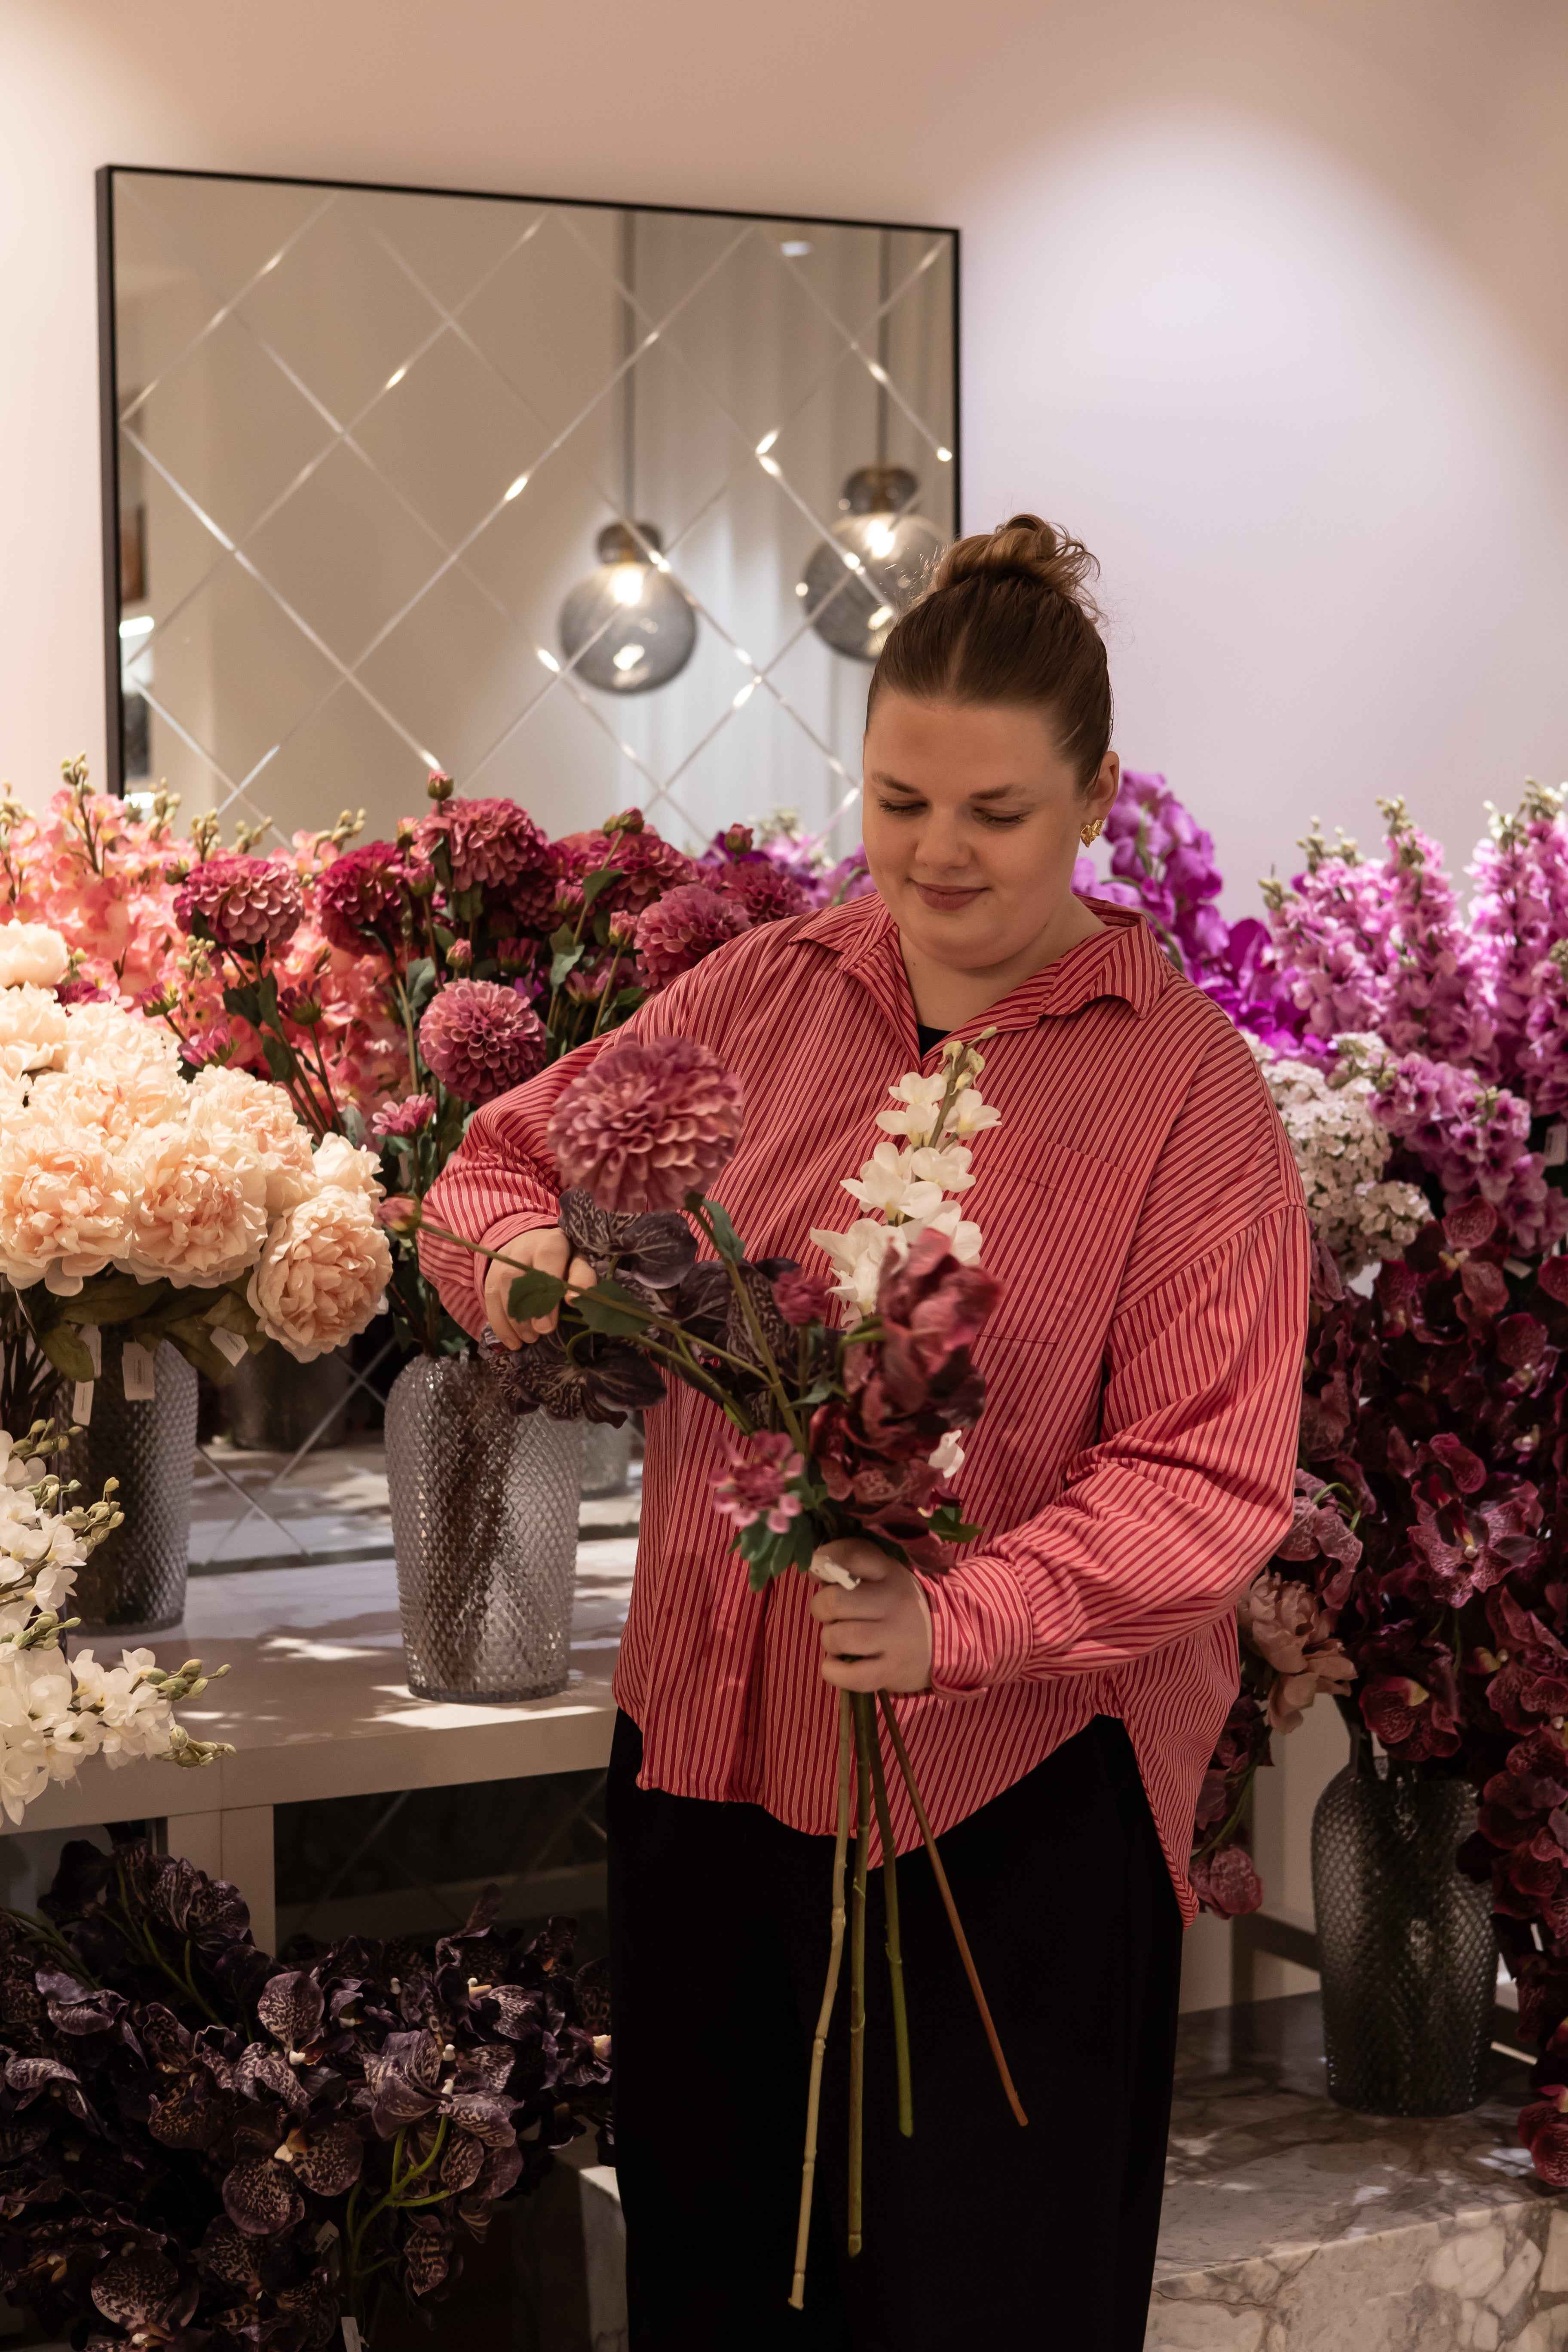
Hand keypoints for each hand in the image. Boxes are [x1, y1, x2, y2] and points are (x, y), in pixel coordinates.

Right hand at [483, 1226, 595, 1347]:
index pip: (549, 1256)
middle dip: (531, 1306)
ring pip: (502, 1287)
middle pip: (518, 1274)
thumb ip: (581, 1277)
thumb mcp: (578, 1263)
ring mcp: (503, 1262)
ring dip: (515, 1319)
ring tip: (530, 1339)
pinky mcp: (490, 1277)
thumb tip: (575, 1300)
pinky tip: (513, 1342)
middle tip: (543, 1330)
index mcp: (550, 1241)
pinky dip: (501, 1325)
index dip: (554, 1279)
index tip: (569, 1302)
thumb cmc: (564, 1261)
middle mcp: (523, 1248)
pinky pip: (490, 1300)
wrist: (533, 1246)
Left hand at [809, 1537, 932, 1693]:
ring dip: (829, 1639)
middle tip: (831, 1614)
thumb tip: (814, 1567)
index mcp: (890, 1573)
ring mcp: (893, 1639)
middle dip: (821, 1608)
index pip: (852, 1555)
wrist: (949, 1640)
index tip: (818, 1570)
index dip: (825, 1559)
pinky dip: (833, 1671)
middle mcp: (892, 1603)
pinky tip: (837, 1665)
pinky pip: (849, 1675)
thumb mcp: (888, 1576)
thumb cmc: (902, 1606)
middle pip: (835, 1601)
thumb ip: (854, 1566)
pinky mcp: (891, 1671)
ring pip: (839, 1637)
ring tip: (839, 1640)